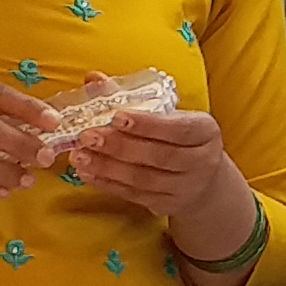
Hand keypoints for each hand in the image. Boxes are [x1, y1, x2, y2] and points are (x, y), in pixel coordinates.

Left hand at [69, 105, 250, 254]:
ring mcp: (185, 187)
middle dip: (119, 146)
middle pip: (158, 156)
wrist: (206, 180)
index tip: (116, 117)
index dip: (147, 124)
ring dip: (107, 167)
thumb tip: (94, 79)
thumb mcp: (170, 115)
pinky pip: (134, 195)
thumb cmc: (181, 138)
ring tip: (80, 155)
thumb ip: (133, 97)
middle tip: (88, 136)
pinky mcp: (168, 206)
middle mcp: (201, 161)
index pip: (177, 129)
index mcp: (205, 131)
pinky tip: (87, 173)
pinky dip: (107, 184)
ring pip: (143, 179)